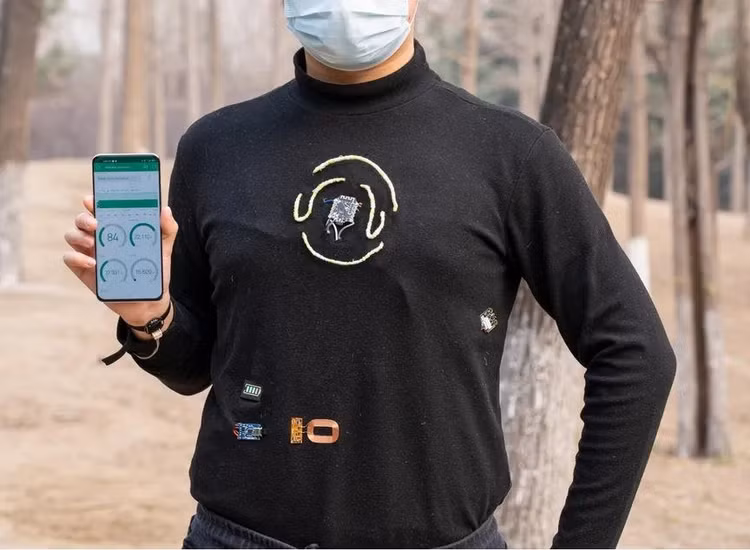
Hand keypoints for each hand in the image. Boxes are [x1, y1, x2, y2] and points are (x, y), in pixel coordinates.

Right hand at [63, 195, 178, 329]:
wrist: (148, 301)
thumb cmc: (153, 271)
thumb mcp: (164, 249)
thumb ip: (168, 229)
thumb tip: (165, 209)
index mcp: (116, 228)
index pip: (99, 209)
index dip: (93, 201)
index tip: (92, 200)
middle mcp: (99, 237)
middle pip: (81, 220)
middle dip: (84, 218)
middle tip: (96, 225)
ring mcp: (89, 253)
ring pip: (71, 235)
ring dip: (79, 236)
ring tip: (94, 244)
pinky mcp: (83, 270)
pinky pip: (69, 258)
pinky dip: (76, 257)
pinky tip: (92, 264)